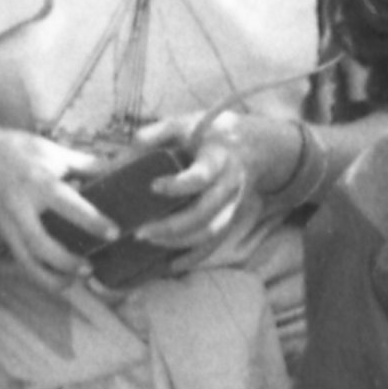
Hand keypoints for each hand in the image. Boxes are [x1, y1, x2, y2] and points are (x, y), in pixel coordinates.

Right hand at [0, 124, 110, 282]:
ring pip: (24, 258)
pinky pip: (20, 259)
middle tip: (89, 269)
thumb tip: (119, 168)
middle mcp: (20, 205)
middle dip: (64, 260)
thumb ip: (85, 163)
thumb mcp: (52, 150)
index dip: (91, 220)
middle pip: (39, 241)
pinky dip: (38, 274)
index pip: (67, 203)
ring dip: (48, 276)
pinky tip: (57, 281)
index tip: (113, 232)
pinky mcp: (1, 232)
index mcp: (38, 181)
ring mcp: (7, 222)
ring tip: (72, 283)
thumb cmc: (21, 151)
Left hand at [130, 107, 262, 251]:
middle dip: (172, 227)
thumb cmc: (212, 134)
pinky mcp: (229, 219)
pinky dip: (193, 258)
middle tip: (140, 232)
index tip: (153, 187)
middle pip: (204, 214)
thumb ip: (162, 130)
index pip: (202, 176)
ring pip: (209, 233)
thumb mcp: (190, 122)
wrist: (253, 147)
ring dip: (178, 243)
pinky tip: (170, 266)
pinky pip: (213, 245)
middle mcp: (228, 186)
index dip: (180, 185)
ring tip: (146, 242)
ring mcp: (231, 206)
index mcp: (218, 158)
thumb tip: (134, 143)